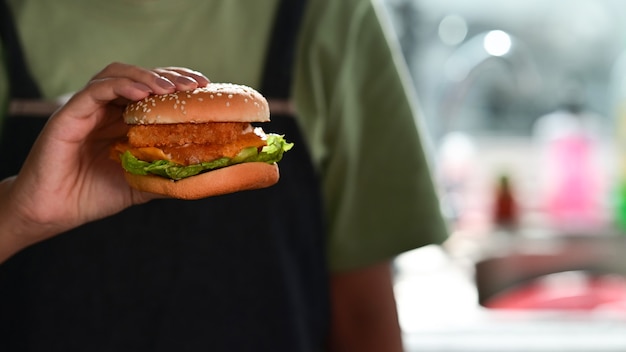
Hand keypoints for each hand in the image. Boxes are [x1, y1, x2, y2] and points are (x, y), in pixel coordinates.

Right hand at [0, 62, 209, 262]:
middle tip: (195, 84)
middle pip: (139, 77)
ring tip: (170, 88)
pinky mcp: (68, 115)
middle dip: (170, 76)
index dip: (178, 84)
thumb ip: (165, 176)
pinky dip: (120, 86)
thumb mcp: (139, 184)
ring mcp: (87, 109)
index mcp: (122, 121)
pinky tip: (141, 92)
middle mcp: (106, 109)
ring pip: (117, 75)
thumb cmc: (92, 196)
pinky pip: (94, 91)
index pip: (153, 90)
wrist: (52, 212)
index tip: (204, 88)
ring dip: (147, 77)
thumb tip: (201, 177)